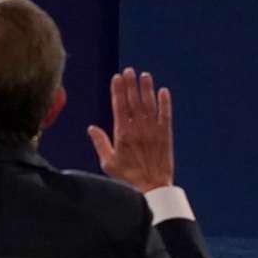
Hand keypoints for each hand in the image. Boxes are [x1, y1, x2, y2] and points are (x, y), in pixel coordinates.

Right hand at [86, 67, 175, 191]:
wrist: (152, 186)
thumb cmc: (128, 177)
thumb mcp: (108, 162)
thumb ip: (100, 143)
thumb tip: (91, 128)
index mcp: (123, 134)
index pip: (119, 106)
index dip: (118, 90)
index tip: (117, 78)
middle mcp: (138, 129)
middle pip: (134, 101)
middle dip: (131, 84)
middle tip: (129, 70)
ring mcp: (153, 130)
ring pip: (149, 104)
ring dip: (147, 89)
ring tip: (144, 75)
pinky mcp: (165, 135)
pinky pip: (165, 114)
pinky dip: (165, 102)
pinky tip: (163, 91)